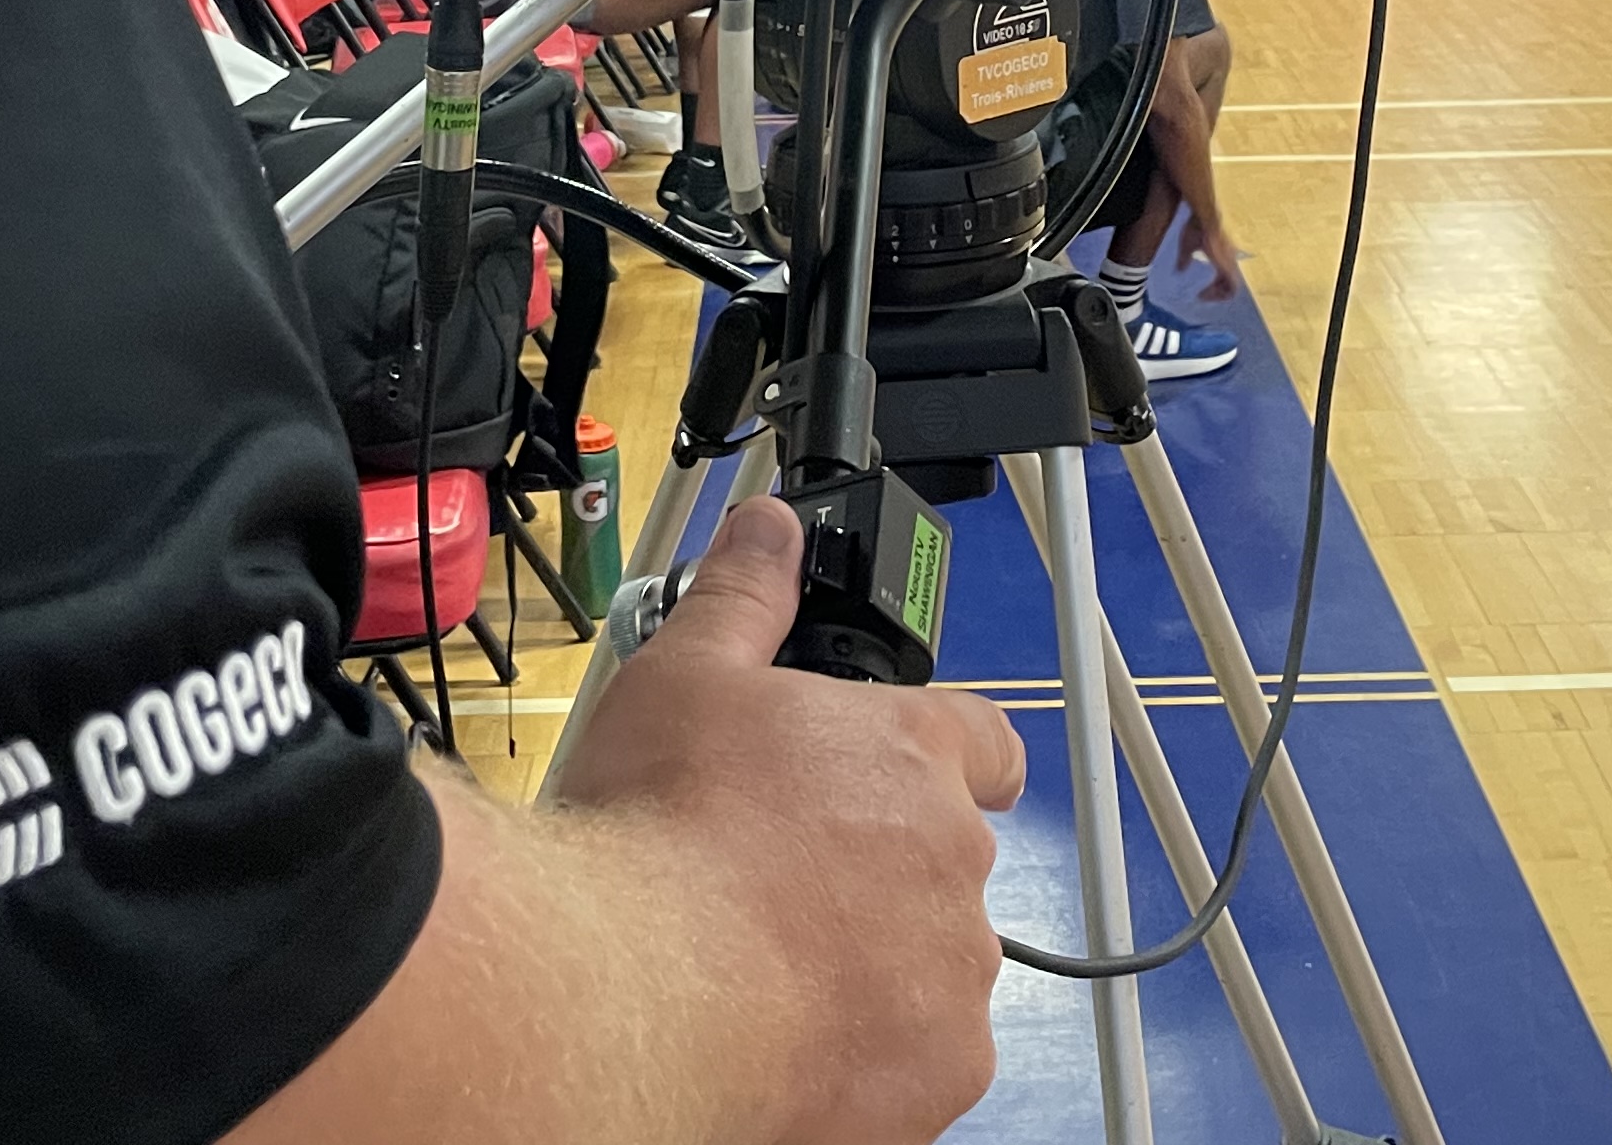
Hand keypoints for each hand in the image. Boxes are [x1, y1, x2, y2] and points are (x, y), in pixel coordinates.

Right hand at [555, 498, 1022, 1144]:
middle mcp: (953, 863)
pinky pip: (916, 1062)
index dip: (946, 755)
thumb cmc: (655, 835)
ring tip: (763, 964)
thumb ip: (744, 597)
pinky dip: (864, 1053)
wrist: (626, 997)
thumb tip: (769, 530)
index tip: (895, 779)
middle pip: (939, 861)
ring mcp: (952, 978)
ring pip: (930, 967)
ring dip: (872, 965)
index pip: (985, 740)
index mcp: (911, 755)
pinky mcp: (936, 1080)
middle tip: (775, 880)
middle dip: (874, 871)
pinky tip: (779, 1036)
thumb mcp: (683, 678)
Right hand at [1180, 207, 1250, 303]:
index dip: (1214, 287)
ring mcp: (1231, 263)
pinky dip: (1220, 294)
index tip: (1200, 292)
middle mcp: (1230, 261)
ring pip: (1233, 289)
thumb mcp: (1187, 244)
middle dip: (1216, 294)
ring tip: (1203, 296)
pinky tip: (1205, 293)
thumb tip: (1180, 270)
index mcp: (1223, 255)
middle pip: (1230, 286)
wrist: (1204, 217)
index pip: (1224, 277)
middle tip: (1201, 295)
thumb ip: (1185, 259)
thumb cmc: (1197, 227)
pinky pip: (1232, 288)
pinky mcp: (1228, 266)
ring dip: (1218, 295)